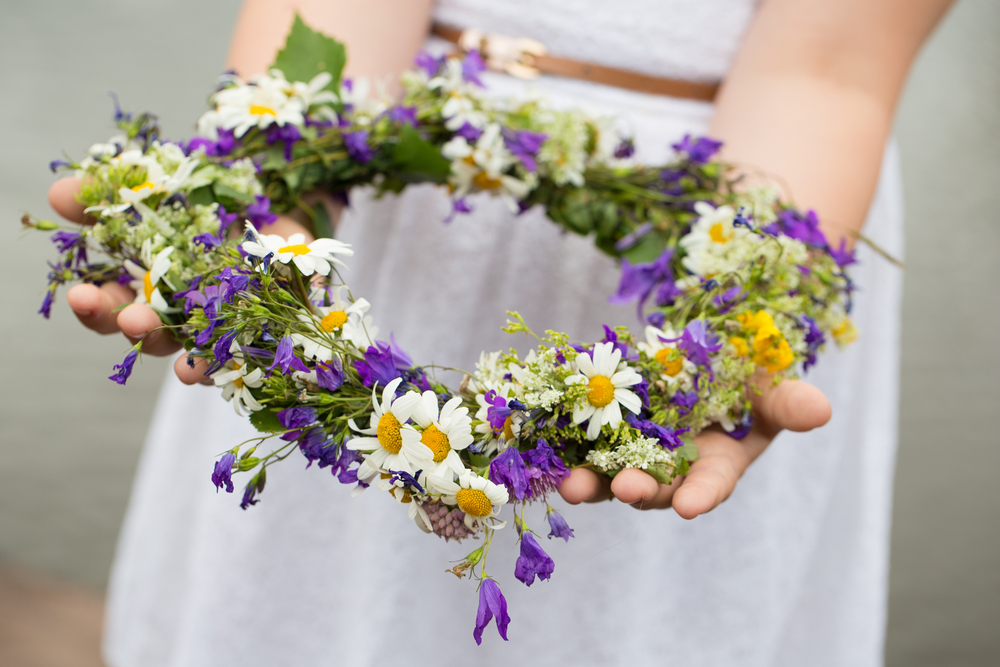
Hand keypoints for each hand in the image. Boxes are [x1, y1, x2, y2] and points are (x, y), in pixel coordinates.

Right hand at [47, 177, 314, 385]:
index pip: (111, 306)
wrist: (280, 204)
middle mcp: (180, 311)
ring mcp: (219, 322)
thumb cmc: (211, 201)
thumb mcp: (164, 185)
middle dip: (135, 327)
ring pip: (191, 347)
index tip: (80, 294)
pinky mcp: (261, 325)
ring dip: (181, 352)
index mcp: (148, 283)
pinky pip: (241, 352)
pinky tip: (208, 365)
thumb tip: (58, 194)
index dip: (94, 306)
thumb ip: (114, 194)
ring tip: (181, 357)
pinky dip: (223, 362)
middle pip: (148, 332)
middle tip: (130, 319)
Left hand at [556, 374, 831, 518]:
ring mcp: (632, 453)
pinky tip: (543, 452)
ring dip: (590, 483)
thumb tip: (821, 410)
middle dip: (640, 490)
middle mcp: (671, 467)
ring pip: (609, 475)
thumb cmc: (742, 378)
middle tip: (625, 490)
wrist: (698, 359)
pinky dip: (562, 450)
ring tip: (571, 486)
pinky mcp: (600, 433)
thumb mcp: (768, 386)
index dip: (703, 494)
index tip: (693, 506)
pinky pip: (578, 445)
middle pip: (655, 487)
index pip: (712, 484)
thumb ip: (788, 402)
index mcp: (716, 463)